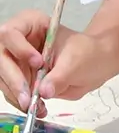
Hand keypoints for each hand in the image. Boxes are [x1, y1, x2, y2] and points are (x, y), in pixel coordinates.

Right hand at [0, 12, 116, 111]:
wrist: (95, 63)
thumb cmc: (88, 53)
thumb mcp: (78, 61)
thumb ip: (60, 75)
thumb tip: (44, 91)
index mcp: (30, 24)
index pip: (10, 33)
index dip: (20, 49)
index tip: (38, 63)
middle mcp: (15, 41)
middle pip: (0, 58)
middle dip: (13, 79)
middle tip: (28, 98)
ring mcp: (13, 59)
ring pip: (1, 77)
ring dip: (15, 94)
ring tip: (36, 107)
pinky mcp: (16, 76)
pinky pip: (9, 90)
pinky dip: (20, 101)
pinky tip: (36, 108)